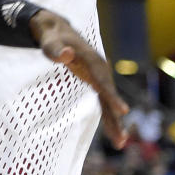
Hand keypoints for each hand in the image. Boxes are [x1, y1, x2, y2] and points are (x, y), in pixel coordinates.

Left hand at [30, 9, 129, 148]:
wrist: (57, 31)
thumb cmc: (52, 38)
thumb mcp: (50, 43)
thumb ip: (57, 50)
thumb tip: (67, 54)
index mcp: (91, 59)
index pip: (102, 80)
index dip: (112, 96)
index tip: (123, 111)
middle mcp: (99, 67)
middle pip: (110, 94)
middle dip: (116, 116)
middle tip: (121, 139)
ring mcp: (99, 74)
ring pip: (109, 100)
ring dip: (115, 121)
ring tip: (120, 143)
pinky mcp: (96, 80)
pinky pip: (104, 100)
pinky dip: (109, 115)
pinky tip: (114, 133)